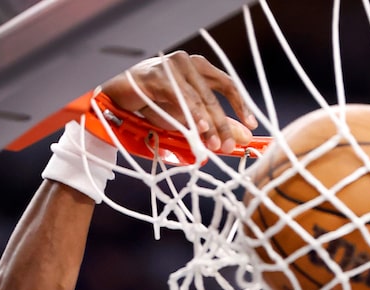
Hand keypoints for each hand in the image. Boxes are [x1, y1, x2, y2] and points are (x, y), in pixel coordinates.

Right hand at [101, 50, 257, 153]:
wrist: (118, 96)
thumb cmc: (151, 103)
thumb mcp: (186, 118)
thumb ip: (212, 125)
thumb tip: (242, 136)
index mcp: (198, 70)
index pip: (226, 84)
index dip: (240, 105)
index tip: (251, 126)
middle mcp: (188, 64)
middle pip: (213, 95)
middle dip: (223, 123)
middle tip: (229, 146)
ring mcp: (172, 67)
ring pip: (197, 97)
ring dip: (208, 123)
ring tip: (215, 143)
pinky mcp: (156, 76)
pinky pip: (178, 96)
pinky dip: (190, 113)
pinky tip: (198, 128)